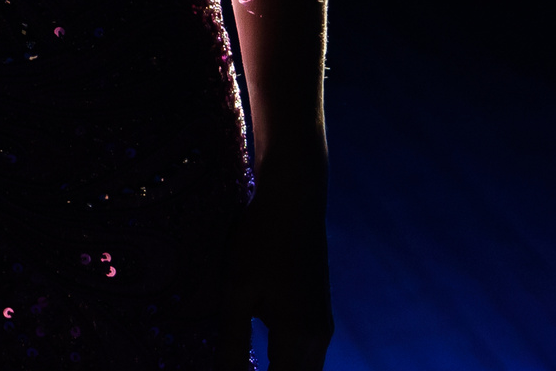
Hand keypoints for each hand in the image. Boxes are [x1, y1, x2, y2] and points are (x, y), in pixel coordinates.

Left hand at [239, 158, 332, 367]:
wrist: (295, 202)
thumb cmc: (260, 241)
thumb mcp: (236, 291)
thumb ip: (232, 341)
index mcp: (297, 336)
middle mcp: (318, 337)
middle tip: (236, 366)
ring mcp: (323, 325)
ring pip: (305, 370)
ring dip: (280, 370)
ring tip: (247, 362)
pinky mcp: (320, 314)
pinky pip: (307, 355)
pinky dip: (287, 362)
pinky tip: (264, 356)